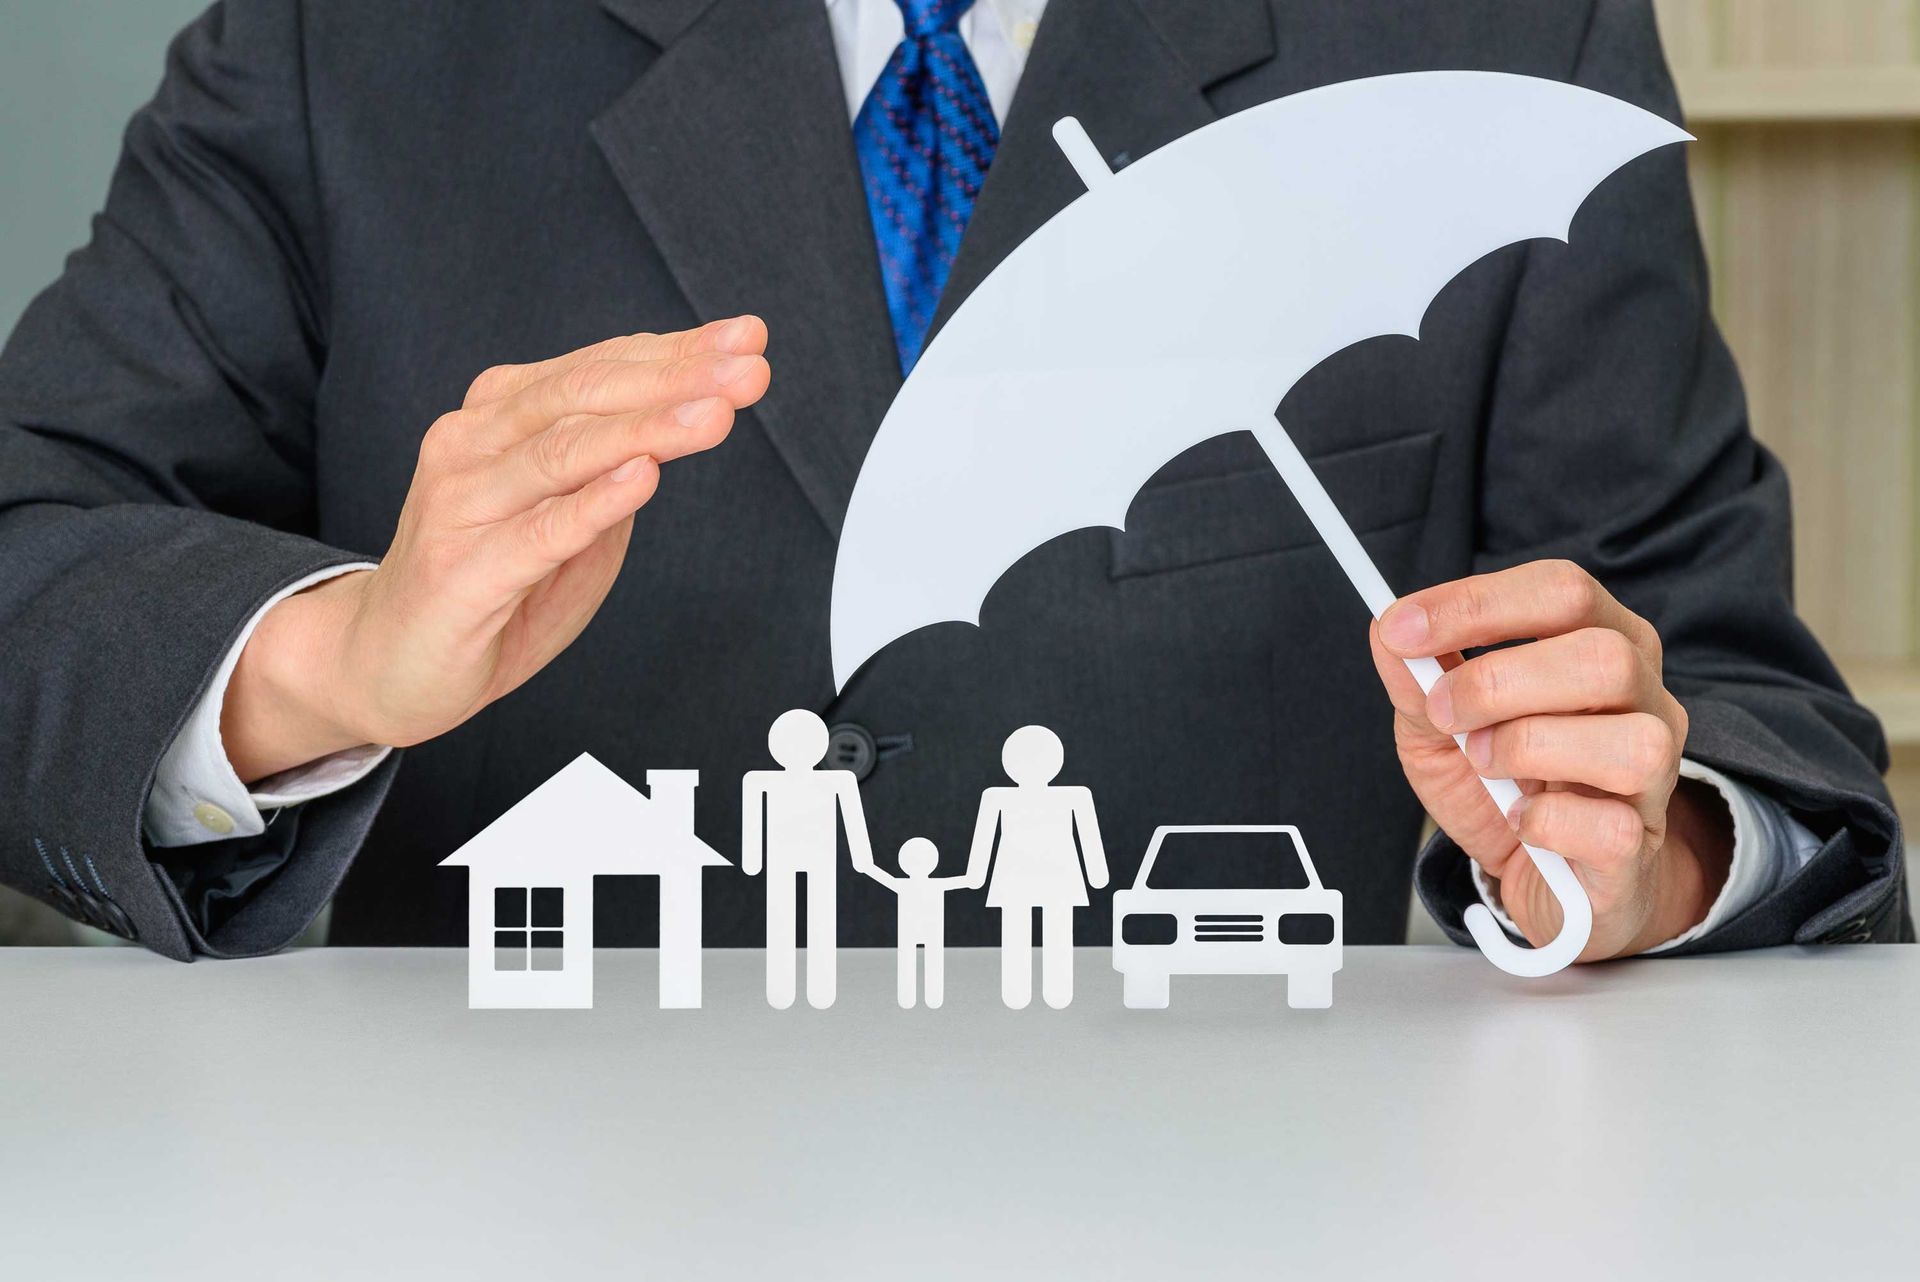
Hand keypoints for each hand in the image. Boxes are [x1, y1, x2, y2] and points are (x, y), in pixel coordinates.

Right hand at [222, 317, 770, 779]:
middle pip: (587, 394)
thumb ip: (616, 471)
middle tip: (747, 366)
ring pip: (566, 451)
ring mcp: (462, 502)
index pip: (600, 368)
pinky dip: (593, 502)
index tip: (746, 339)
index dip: (677, 351)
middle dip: (677, 377)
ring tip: (714, 413)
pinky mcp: (460, 568)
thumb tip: (687, 418)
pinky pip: (538, 530)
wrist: (385, 661)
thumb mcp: (570, 520)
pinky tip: (642, 476)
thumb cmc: (485, 585)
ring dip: (648, 427)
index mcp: (503, 416)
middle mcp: (476, 442)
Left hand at [1369, 560, 1732, 960]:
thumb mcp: (1442, 728)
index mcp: (1603, 642)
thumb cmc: (1504, 786)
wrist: (1546, 881)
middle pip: (1604, 656)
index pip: (1563, 592)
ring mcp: (1656, 774)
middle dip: (1498, 681)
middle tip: (1443, 713)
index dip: (1477, 603)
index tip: (1401, 628)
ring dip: (1528, 748)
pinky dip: (1544, 823)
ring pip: (1629, 741)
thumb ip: (1418, 681)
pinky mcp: (1639, 846)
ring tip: (1485, 765)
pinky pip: (1610, 827)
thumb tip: (1387, 632)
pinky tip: (1519, 821)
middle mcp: (1645, 699)